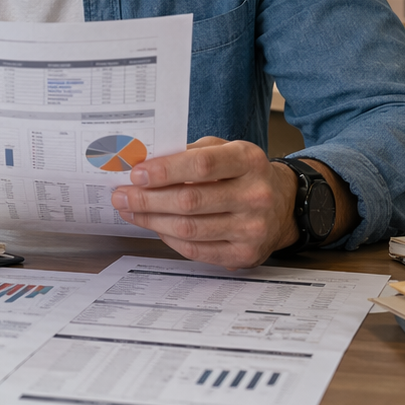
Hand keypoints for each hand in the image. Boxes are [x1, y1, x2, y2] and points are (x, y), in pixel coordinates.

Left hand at [111, 137, 300, 268]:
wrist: (282, 205)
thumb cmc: (244, 174)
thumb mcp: (225, 150)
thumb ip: (190, 153)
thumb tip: (144, 163)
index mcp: (249, 161)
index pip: (202, 165)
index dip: (165, 170)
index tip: (136, 173)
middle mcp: (255, 195)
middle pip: (190, 200)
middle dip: (148, 199)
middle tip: (122, 195)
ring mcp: (252, 228)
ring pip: (189, 229)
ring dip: (152, 220)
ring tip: (130, 211)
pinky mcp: (245, 254)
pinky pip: (196, 250)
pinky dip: (169, 238)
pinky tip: (155, 227)